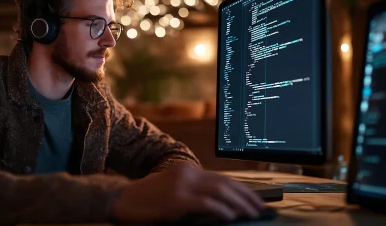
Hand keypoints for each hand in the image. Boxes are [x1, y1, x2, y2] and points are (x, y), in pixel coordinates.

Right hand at [111, 163, 264, 222]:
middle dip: (246, 196)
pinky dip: (221, 209)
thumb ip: (195, 191)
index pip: (222, 177)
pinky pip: (205, 203)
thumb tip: (223, 202)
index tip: (255, 198)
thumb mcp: (175, 189)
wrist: (124, 200)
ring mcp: (181, 186)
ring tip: (251, 213)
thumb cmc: (149, 198)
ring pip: (219, 192)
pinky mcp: (176, 200)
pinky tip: (231, 216)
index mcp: (189, 170)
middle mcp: (187, 173)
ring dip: (239, 204)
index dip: (242, 188)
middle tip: (260, 208)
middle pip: (225, 183)